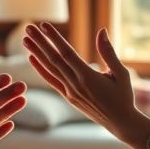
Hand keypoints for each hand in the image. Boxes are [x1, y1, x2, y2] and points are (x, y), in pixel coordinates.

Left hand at [22, 23, 142, 143]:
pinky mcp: (68, 97)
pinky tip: (32, 58)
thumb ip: (109, 52)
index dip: (54, 39)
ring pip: (50, 69)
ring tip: (25, 39)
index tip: (44, 26)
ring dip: (36, 53)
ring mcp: (70, 92)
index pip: (67, 54)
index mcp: (88, 77)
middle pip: (54, 59)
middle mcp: (75, 85)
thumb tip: (102, 30)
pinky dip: (41, 69)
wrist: (120, 123)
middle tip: (28, 27)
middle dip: (40, 42)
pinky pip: (51, 81)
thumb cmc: (124, 96)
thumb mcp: (121, 73)